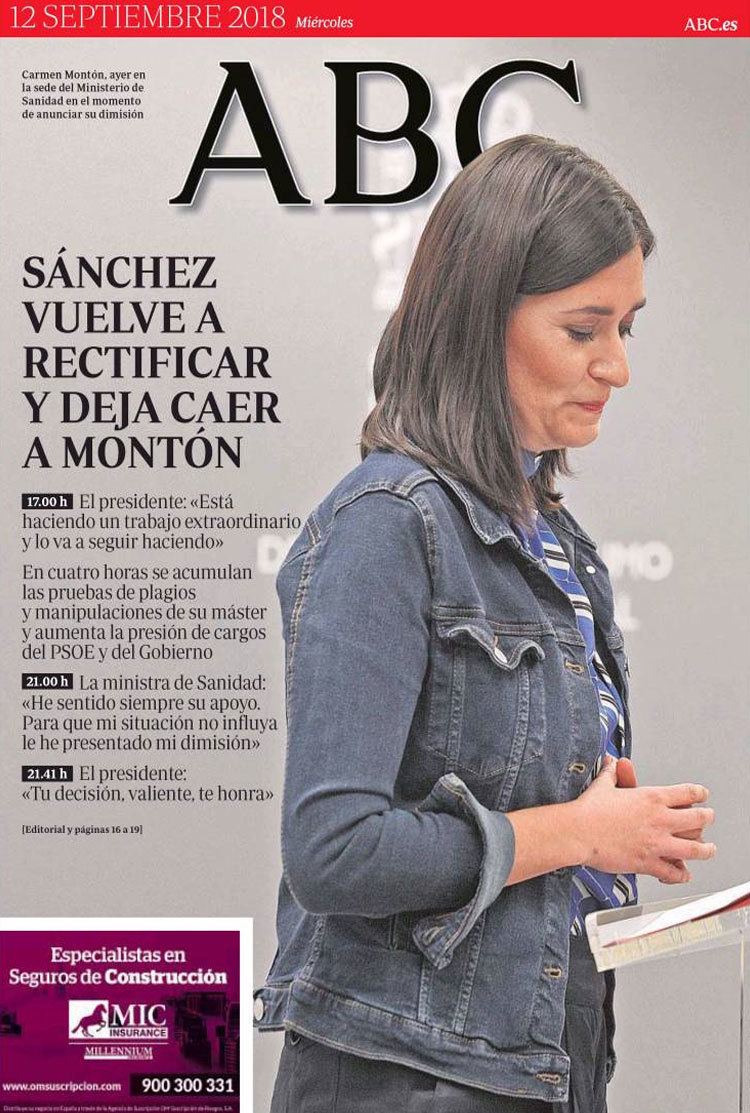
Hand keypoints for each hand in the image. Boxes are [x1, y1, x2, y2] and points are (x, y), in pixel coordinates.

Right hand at [574, 755, 715, 883]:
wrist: (578, 832)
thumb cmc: (589, 810)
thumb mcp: (603, 785)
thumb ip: (612, 773)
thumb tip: (612, 762)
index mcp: (652, 798)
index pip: (688, 793)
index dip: (700, 793)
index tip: (703, 795)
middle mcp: (660, 820)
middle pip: (699, 819)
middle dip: (708, 818)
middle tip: (709, 819)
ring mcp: (657, 843)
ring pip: (695, 849)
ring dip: (705, 850)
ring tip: (709, 849)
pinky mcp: (648, 863)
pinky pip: (673, 872)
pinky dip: (681, 874)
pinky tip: (683, 873)